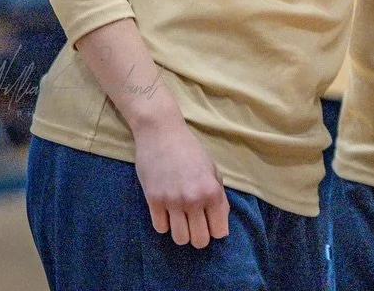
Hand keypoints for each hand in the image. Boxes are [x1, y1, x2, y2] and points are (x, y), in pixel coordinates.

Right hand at [132, 120, 230, 248]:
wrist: (161, 133)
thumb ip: (219, 198)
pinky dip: (164, 224)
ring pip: (179, 239)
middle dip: (199, 236)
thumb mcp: (213, 171)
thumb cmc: (190, 150)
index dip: (215, 229)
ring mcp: (172, 201)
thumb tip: (221, 225)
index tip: (209, 222)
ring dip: (181, 233)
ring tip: (180, 219)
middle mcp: (193, 199)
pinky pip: (160, 229)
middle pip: (199, 241)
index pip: (219, 231)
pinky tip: (166, 211)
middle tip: (195, 223)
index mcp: (212, 191)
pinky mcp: (152, 200)